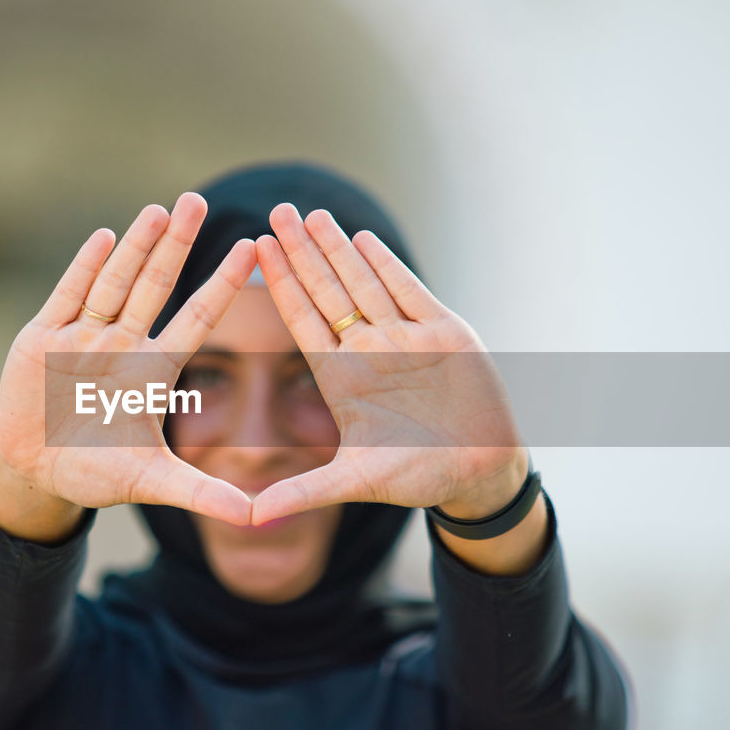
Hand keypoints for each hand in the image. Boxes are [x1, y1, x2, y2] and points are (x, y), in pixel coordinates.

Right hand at [0, 193, 254, 526]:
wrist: (37, 473)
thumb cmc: (98, 473)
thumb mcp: (153, 482)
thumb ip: (202, 493)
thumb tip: (258, 517)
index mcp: (153, 371)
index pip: (196, 319)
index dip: (222, 285)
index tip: (252, 249)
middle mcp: (123, 345)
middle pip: (155, 286)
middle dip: (175, 244)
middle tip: (197, 199)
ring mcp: (83, 337)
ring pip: (114, 282)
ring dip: (135, 247)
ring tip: (159, 210)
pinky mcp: (43, 338)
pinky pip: (68, 295)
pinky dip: (85, 268)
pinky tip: (105, 236)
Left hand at [249, 204, 528, 525]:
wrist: (478, 471)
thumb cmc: (415, 477)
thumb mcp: (354, 482)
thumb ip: (304, 492)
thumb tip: (251, 519)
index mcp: (341, 377)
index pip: (303, 321)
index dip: (281, 285)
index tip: (253, 249)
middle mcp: (368, 350)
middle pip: (328, 291)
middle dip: (302, 252)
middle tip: (276, 211)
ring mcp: (405, 338)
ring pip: (364, 283)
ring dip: (338, 248)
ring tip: (311, 214)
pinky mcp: (444, 332)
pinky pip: (410, 291)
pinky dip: (387, 265)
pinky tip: (362, 239)